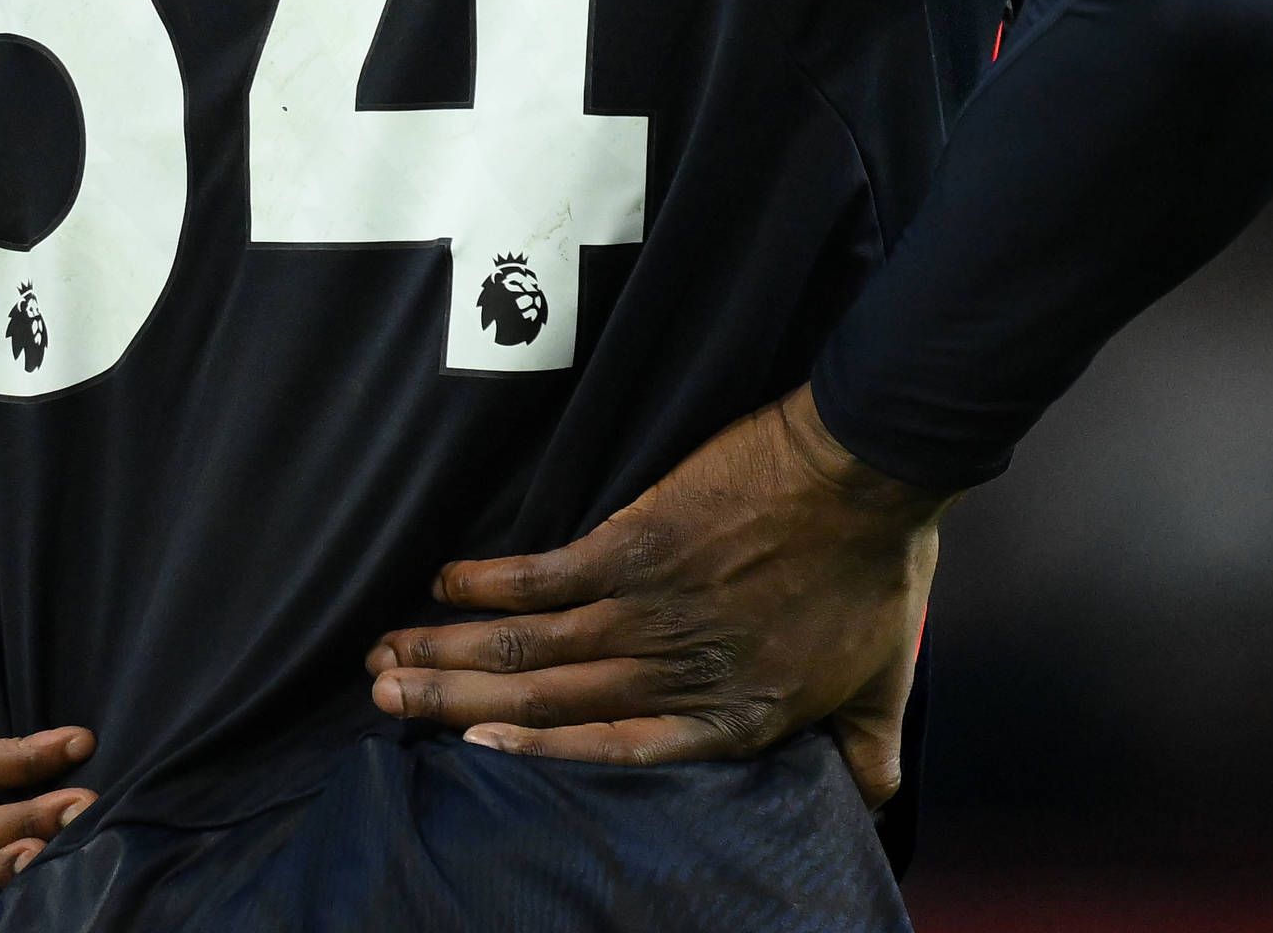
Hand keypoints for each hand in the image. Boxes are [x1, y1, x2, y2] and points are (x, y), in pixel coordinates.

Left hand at [0, 513, 97, 911]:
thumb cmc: (11, 668)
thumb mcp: (27, 731)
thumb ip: (52, 775)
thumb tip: (123, 800)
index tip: (51, 894)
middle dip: (12, 872)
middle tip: (69, 858)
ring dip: (25, 821)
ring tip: (83, 805)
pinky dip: (28, 757)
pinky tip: (78, 742)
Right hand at [364, 385, 946, 804]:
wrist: (868, 472)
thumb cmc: (880, 571)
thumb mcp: (885, 683)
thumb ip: (868, 751)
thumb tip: (872, 800)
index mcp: (729, 716)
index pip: (616, 751)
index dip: (541, 755)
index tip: (479, 752)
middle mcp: (674, 673)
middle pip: (547, 703)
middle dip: (457, 705)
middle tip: (387, 703)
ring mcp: (649, 610)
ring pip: (529, 648)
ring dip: (450, 654)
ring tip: (388, 658)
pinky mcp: (634, 544)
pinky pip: (544, 576)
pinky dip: (488, 584)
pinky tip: (444, 585)